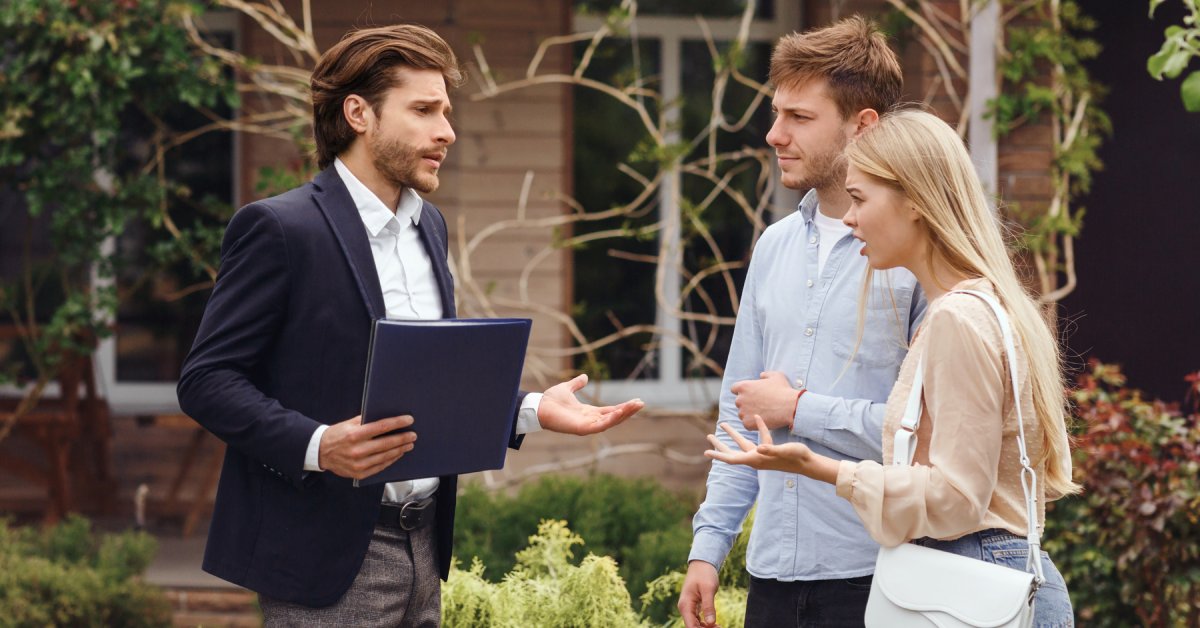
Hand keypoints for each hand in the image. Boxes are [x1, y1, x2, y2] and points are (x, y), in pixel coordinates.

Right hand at [318, 414, 416, 479]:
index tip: (409, 420)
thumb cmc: (337, 435)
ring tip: (408, 445)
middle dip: (402, 439)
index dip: (397, 423)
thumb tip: (387, 418)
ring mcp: (358, 464)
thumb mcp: (349, 423)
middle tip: (413, 435)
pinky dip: (390, 460)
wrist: (321, 452)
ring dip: (399, 450)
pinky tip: (397, 454)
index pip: (381, 427)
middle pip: (386, 444)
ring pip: (385, 457)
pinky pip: (380, 467)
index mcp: (354, 435)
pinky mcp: (359, 473)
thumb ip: (367, 421)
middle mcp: (357, 450)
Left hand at [538, 374, 644, 434]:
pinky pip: (600, 426)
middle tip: (641, 403)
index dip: (623, 407)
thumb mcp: (567, 389)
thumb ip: (577, 384)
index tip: (636, 401)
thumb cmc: (550, 400)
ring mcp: (587, 426)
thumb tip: (584, 377)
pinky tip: (621, 412)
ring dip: (624, 414)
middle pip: (614, 417)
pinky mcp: (582, 429)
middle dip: (628, 411)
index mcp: (588, 412)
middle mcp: (590, 420)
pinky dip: (611, 419)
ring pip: (610, 421)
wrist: (538, 406)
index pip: (610, 411)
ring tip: (636, 406)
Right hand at [678, 560, 719, 627]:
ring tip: (719, 626)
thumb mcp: (708, 589)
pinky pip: (697, 620)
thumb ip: (708, 606)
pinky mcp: (693, 606)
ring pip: (695, 625)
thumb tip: (711, 623)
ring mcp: (688, 608)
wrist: (702, 564)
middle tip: (720, 627)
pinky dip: (706, 623)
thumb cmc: (704, 574)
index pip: (691, 626)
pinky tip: (716, 624)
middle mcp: (685, 608)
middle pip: (693, 627)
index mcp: (685, 605)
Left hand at [705, 419, 838, 483]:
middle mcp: (756, 459)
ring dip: (732, 434)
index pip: (733, 459)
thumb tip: (760, 448)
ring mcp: (761, 455)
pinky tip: (756, 419)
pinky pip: (755, 440)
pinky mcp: (767, 451)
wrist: (807, 462)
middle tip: (709, 436)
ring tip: (723, 424)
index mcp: (756, 459)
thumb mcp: (783, 451)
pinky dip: (754, 430)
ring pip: (742, 444)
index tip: (706, 452)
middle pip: (733, 452)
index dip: (719, 455)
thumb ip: (771, 449)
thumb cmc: (796, 457)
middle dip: (720, 445)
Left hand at [730, 371, 798, 430]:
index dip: (742, 392)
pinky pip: (747, 424)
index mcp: (743, 386)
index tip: (751, 395)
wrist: (790, 407)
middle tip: (760, 405)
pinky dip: (753, 424)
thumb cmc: (783, 390)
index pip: (734, 389)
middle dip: (747, 403)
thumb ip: (766, 374)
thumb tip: (761, 375)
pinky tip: (763, 420)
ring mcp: (743, 412)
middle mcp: (740, 399)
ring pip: (742, 414)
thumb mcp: (776, 376)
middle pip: (739, 402)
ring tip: (763, 413)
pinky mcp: (747, 423)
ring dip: (749, 414)